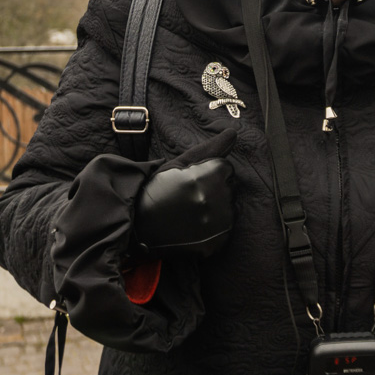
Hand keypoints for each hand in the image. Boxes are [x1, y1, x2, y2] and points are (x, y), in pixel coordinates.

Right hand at [133, 128, 236, 257]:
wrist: (140, 227)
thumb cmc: (159, 189)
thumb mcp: (180, 163)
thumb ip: (211, 148)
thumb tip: (234, 133)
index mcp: (210, 174)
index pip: (226, 168)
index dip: (208, 172)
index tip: (191, 180)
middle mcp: (218, 197)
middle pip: (230, 187)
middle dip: (214, 189)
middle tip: (189, 196)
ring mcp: (219, 221)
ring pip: (229, 208)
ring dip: (215, 208)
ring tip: (190, 212)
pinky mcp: (218, 241)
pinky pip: (226, 229)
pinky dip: (214, 228)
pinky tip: (195, 226)